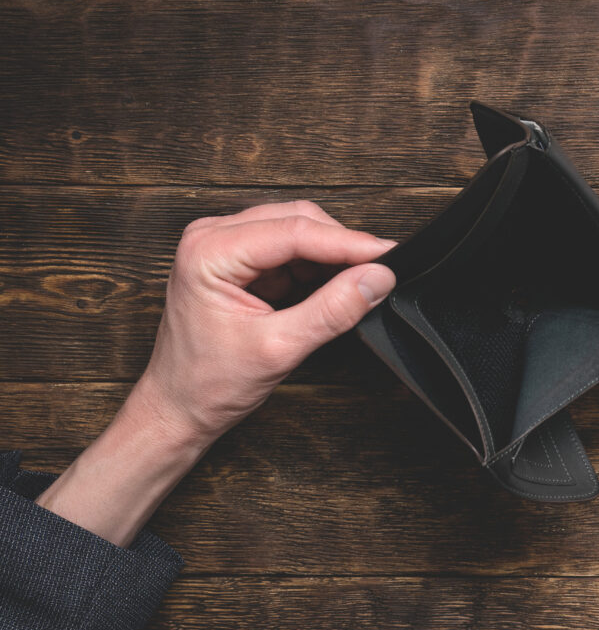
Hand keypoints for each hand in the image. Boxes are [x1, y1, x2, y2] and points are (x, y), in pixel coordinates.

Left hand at [37, 201, 395, 544]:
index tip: (390, 255)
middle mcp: (213, 237)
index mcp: (210, 252)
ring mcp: (225, 246)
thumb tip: (377, 279)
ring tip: (362, 282)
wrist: (178, 409)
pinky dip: (318, 266)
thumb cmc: (208, 384)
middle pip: (298, 220)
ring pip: (298, 230)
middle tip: (382, 270)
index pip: (295, 231)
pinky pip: (290, 249)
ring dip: (332, 255)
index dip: (349, 243)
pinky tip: (337, 286)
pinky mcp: (240, 261)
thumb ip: (331, 311)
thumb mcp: (279, 349)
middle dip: (343, 245)